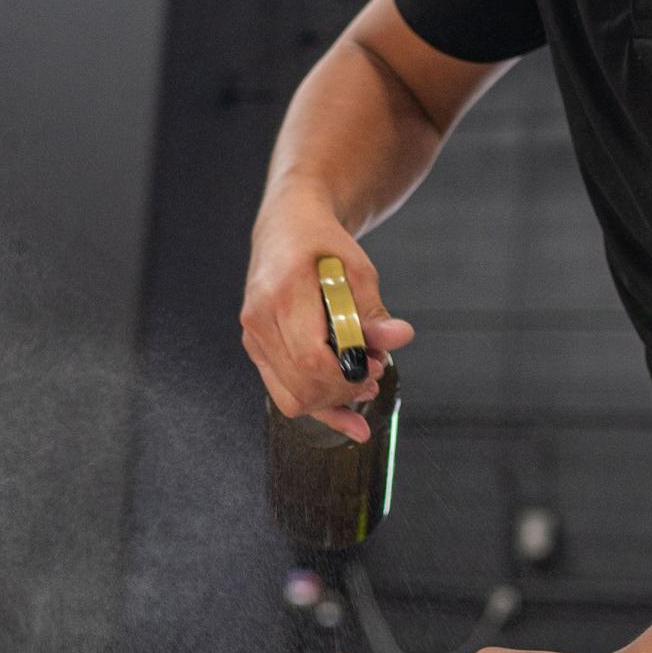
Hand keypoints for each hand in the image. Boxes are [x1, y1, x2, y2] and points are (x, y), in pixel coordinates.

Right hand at [240, 186, 414, 443]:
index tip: (375, 365)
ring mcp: (253, 335)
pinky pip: (284, 393)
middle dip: (345, 389)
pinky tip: (350, 424)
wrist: (287, 228)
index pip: (310, 357)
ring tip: (366, 382)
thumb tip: (398, 339)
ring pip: (291, 397)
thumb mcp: (358, 269)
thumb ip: (373, 311)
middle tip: (375, 371)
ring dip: (333, 400)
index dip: (346, 374)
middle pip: (301, 383)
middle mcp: (259, 317)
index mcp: (283, 291)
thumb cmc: (322, 245)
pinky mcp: (256, 348)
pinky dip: (320, 409)